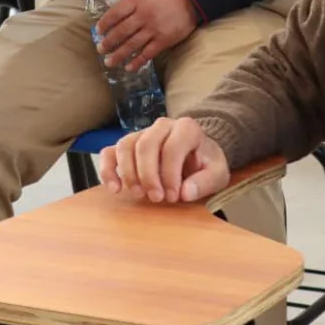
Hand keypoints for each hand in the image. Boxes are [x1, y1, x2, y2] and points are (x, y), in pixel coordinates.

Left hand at [95, 0, 198, 69]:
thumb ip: (130, 1)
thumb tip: (112, 8)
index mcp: (137, 2)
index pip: (116, 13)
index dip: (105, 22)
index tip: (98, 30)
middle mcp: (143, 16)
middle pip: (122, 31)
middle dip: (109, 42)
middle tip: (100, 49)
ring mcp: (153, 29)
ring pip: (132, 44)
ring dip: (119, 55)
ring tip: (109, 62)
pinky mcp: (164, 40)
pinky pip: (148, 53)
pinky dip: (138, 61)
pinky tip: (129, 68)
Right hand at [98, 116, 228, 203]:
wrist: (198, 155)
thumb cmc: (206, 164)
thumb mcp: (217, 174)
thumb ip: (205, 182)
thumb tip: (185, 192)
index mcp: (186, 128)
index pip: (172, 147)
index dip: (171, 174)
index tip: (174, 196)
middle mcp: (162, 125)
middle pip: (146, 145)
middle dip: (148, 175)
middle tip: (156, 198)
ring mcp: (143, 133)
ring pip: (125, 146)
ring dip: (128, 173)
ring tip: (138, 194)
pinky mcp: (129, 145)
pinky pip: (110, 151)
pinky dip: (108, 169)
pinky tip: (114, 188)